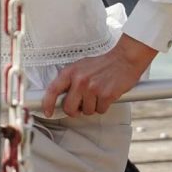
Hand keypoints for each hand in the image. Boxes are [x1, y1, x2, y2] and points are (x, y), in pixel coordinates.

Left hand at [41, 36, 156, 117]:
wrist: (124, 59)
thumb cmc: (102, 65)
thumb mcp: (80, 67)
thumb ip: (69, 80)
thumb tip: (59, 98)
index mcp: (70, 72)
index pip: (52, 90)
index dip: (47, 104)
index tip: (47, 112)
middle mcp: (79, 80)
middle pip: (69, 108)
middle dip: (75, 111)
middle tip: (82, 105)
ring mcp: (93, 88)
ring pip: (87, 111)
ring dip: (93, 107)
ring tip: (98, 94)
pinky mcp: (106, 95)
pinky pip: (100, 110)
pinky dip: (104, 106)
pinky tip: (106, 96)